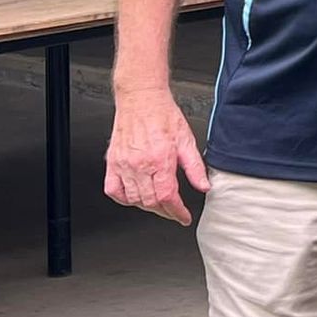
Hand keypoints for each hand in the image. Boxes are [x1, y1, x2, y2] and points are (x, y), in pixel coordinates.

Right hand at [104, 87, 210, 225]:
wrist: (142, 99)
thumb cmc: (164, 116)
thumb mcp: (187, 140)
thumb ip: (195, 167)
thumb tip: (204, 186)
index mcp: (160, 160)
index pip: (168, 197)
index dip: (177, 212)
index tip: (183, 217)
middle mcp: (140, 164)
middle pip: (150, 202)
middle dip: (164, 211)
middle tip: (173, 211)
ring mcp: (123, 165)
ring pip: (133, 199)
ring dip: (147, 206)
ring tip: (158, 204)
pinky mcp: (112, 162)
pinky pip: (113, 190)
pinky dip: (124, 199)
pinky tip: (134, 197)